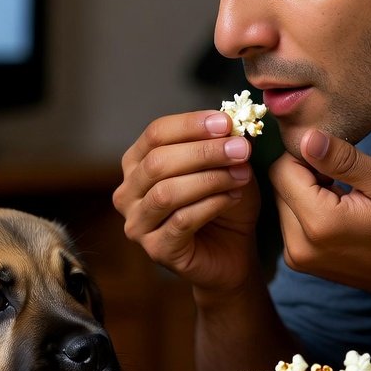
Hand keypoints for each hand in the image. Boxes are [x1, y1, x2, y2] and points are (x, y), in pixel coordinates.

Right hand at [113, 110, 261, 292]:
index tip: (227, 122)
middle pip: (158, 162)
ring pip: (166, 192)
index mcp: (138, 163)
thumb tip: (231, 119)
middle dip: (203, 152)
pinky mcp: (156, 249)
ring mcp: (137, 224)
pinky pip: (181, 221)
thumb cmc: (223, 203)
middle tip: (240, 148)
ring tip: (242, 174)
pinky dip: (211, 204)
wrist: (233, 251)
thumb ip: (223, 143)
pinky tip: (233, 197)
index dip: (191, 125)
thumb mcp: (225, 165)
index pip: (156, 133)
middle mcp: (128, 192)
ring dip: (210, 179)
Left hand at [270, 128, 370, 307]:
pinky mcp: (299, 261)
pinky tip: (339, 214)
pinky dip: (310, 210)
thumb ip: (343, 158)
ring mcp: (296, 257)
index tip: (339, 163)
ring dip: (308, 192)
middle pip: (280, 186)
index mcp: (319, 222)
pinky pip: (291, 220)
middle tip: (345, 181)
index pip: (282, 170)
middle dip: (307, 174)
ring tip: (345, 199)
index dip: (308, 156)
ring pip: (284, 201)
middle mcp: (298, 245)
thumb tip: (306, 137)